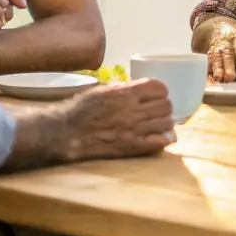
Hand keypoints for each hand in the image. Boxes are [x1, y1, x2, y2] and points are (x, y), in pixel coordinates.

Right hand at [57, 79, 176, 161]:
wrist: (68, 133)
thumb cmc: (81, 110)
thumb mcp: (103, 91)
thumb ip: (124, 90)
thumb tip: (140, 91)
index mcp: (125, 93)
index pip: (159, 87)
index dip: (161, 91)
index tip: (156, 95)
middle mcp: (132, 110)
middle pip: (166, 105)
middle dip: (163, 107)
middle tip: (156, 112)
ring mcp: (134, 129)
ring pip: (167, 123)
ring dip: (164, 123)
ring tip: (156, 125)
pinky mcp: (133, 147)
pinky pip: (161, 141)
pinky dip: (163, 139)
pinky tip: (157, 138)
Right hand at [191, 16, 235, 82]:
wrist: (219, 25)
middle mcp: (227, 46)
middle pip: (227, 58)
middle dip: (229, 68)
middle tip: (231, 79)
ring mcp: (216, 50)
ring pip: (215, 61)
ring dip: (217, 70)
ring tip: (219, 79)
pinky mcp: (208, 56)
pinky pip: (206, 63)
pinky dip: (206, 71)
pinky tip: (208, 80)